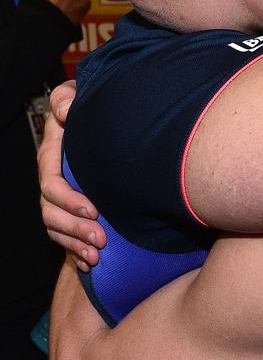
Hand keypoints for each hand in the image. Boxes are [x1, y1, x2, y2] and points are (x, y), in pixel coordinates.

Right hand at [38, 81, 105, 270]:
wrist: (114, 119)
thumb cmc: (96, 105)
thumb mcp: (81, 94)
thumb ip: (69, 99)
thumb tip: (63, 111)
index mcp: (53, 155)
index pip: (52, 183)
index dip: (69, 200)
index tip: (95, 210)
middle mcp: (55, 178)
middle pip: (51, 212)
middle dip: (74, 230)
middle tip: (101, 241)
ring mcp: (64, 197)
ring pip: (57, 229)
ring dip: (74, 245)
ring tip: (97, 256)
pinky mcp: (76, 210)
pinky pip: (66, 237)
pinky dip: (76, 252)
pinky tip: (91, 265)